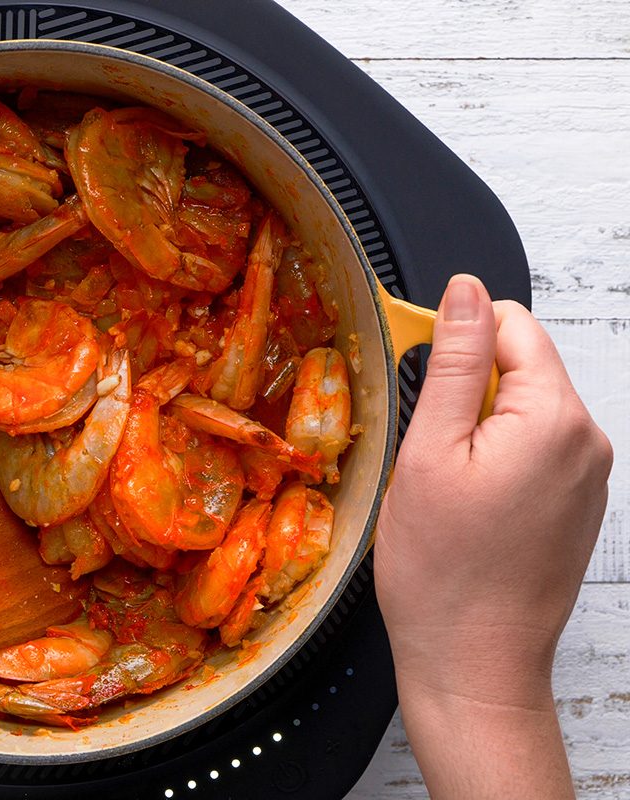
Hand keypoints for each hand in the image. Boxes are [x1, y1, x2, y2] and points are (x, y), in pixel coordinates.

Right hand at [376, 275, 611, 797]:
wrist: (474, 661)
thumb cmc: (443, 572)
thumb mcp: (428, 451)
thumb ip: (452, 361)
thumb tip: (463, 291)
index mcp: (553, 418)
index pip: (510, 324)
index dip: (454, 338)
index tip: (413, 376)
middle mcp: (587, 440)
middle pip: (519, 365)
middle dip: (465, 389)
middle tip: (425, 449)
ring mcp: (588, 475)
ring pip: (521, 408)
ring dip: (475, 426)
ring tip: (443, 483)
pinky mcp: (578, 502)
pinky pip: (532, 447)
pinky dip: (493, 458)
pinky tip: (466, 503)